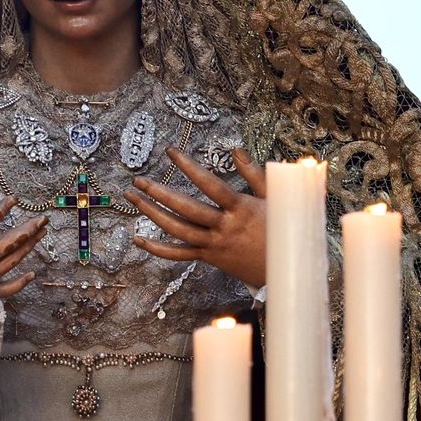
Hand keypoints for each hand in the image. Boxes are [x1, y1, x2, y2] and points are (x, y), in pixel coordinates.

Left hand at [125, 149, 267, 290]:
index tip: (171, 152)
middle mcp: (223, 227)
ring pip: (177, 231)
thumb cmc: (281, 229)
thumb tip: (235, 150)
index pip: (209, 185)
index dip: (189, 167)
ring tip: (133, 198)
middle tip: (139, 180)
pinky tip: (139, 239)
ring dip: (152, 214)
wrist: (286, 270)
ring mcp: (213, 245)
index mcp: (240, 209)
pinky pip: (179, 255)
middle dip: (159, 194)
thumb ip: (253, 173)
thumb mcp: (273, 198)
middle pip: (186, 209)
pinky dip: (158, 249)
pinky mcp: (208, 258)